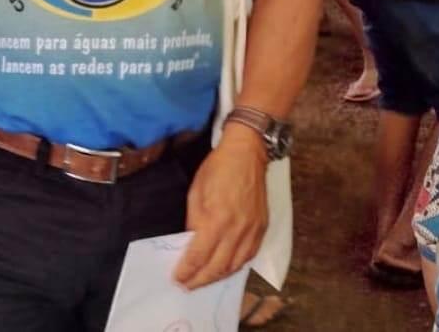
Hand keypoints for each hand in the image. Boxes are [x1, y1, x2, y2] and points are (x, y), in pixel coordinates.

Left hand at [174, 126, 268, 289]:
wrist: (247, 153)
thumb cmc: (218, 168)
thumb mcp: (196, 191)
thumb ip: (194, 220)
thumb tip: (192, 242)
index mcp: (217, 219)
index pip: (198, 256)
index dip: (186, 270)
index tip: (177, 278)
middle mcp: (237, 230)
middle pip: (217, 267)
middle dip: (199, 280)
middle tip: (187, 285)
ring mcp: (252, 231)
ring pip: (235, 266)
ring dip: (217, 277)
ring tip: (204, 279)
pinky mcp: (262, 228)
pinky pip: (249, 256)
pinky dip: (235, 266)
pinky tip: (225, 267)